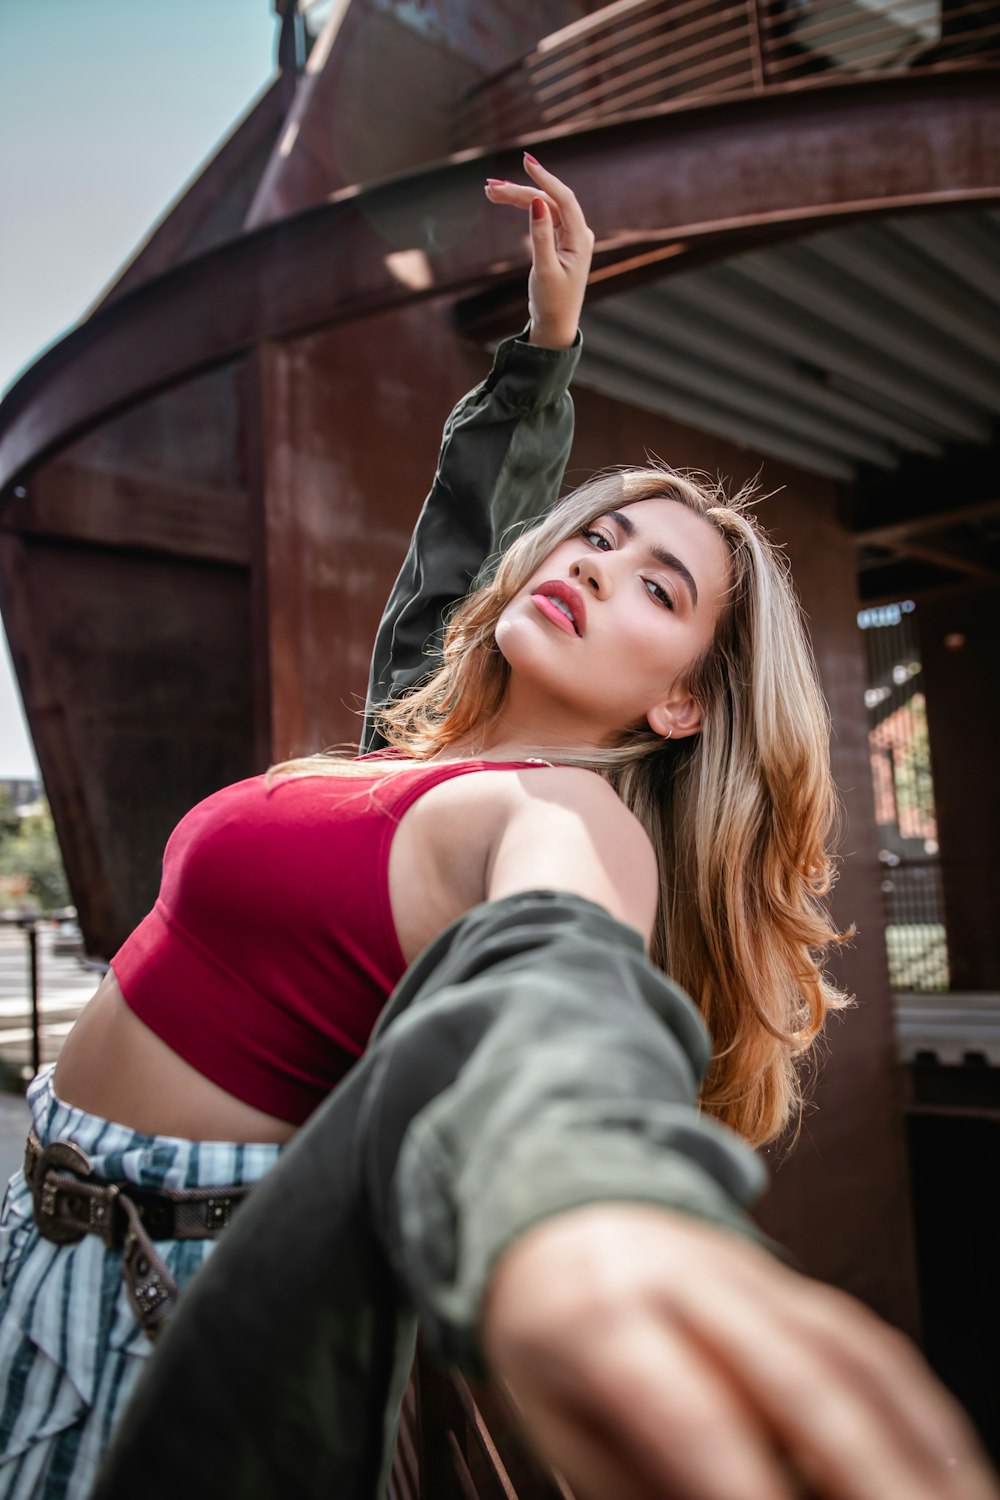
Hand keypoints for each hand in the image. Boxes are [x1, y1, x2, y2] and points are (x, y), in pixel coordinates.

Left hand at [483, 1205, 998, 1499]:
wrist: (559, 1205)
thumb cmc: (545, 1333)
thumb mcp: (549, 1414)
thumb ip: (633, 1477)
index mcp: (598, 1314)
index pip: (688, 1410)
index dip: (743, 1486)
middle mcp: (684, 1276)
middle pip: (796, 1370)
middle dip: (867, 1469)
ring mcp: (745, 1270)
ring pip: (849, 1350)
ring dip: (916, 1442)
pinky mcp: (787, 1280)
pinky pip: (864, 1340)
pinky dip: (914, 1407)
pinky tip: (945, 1461)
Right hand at [485, 156, 594, 349]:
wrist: (555, 325)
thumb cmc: (552, 303)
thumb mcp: (544, 270)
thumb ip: (541, 235)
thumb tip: (538, 201)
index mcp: (580, 239)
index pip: (564, 199)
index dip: (545, 178)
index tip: (526, 163)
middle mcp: (577, 233)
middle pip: (548, 201)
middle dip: (520, 191)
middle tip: (490, 187)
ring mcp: (568, 236)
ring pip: (542, 207)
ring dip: (517, 198)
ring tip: (490, 192)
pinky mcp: (558, 240)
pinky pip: (541, 216)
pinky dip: (522, 208)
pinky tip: (505, 200)